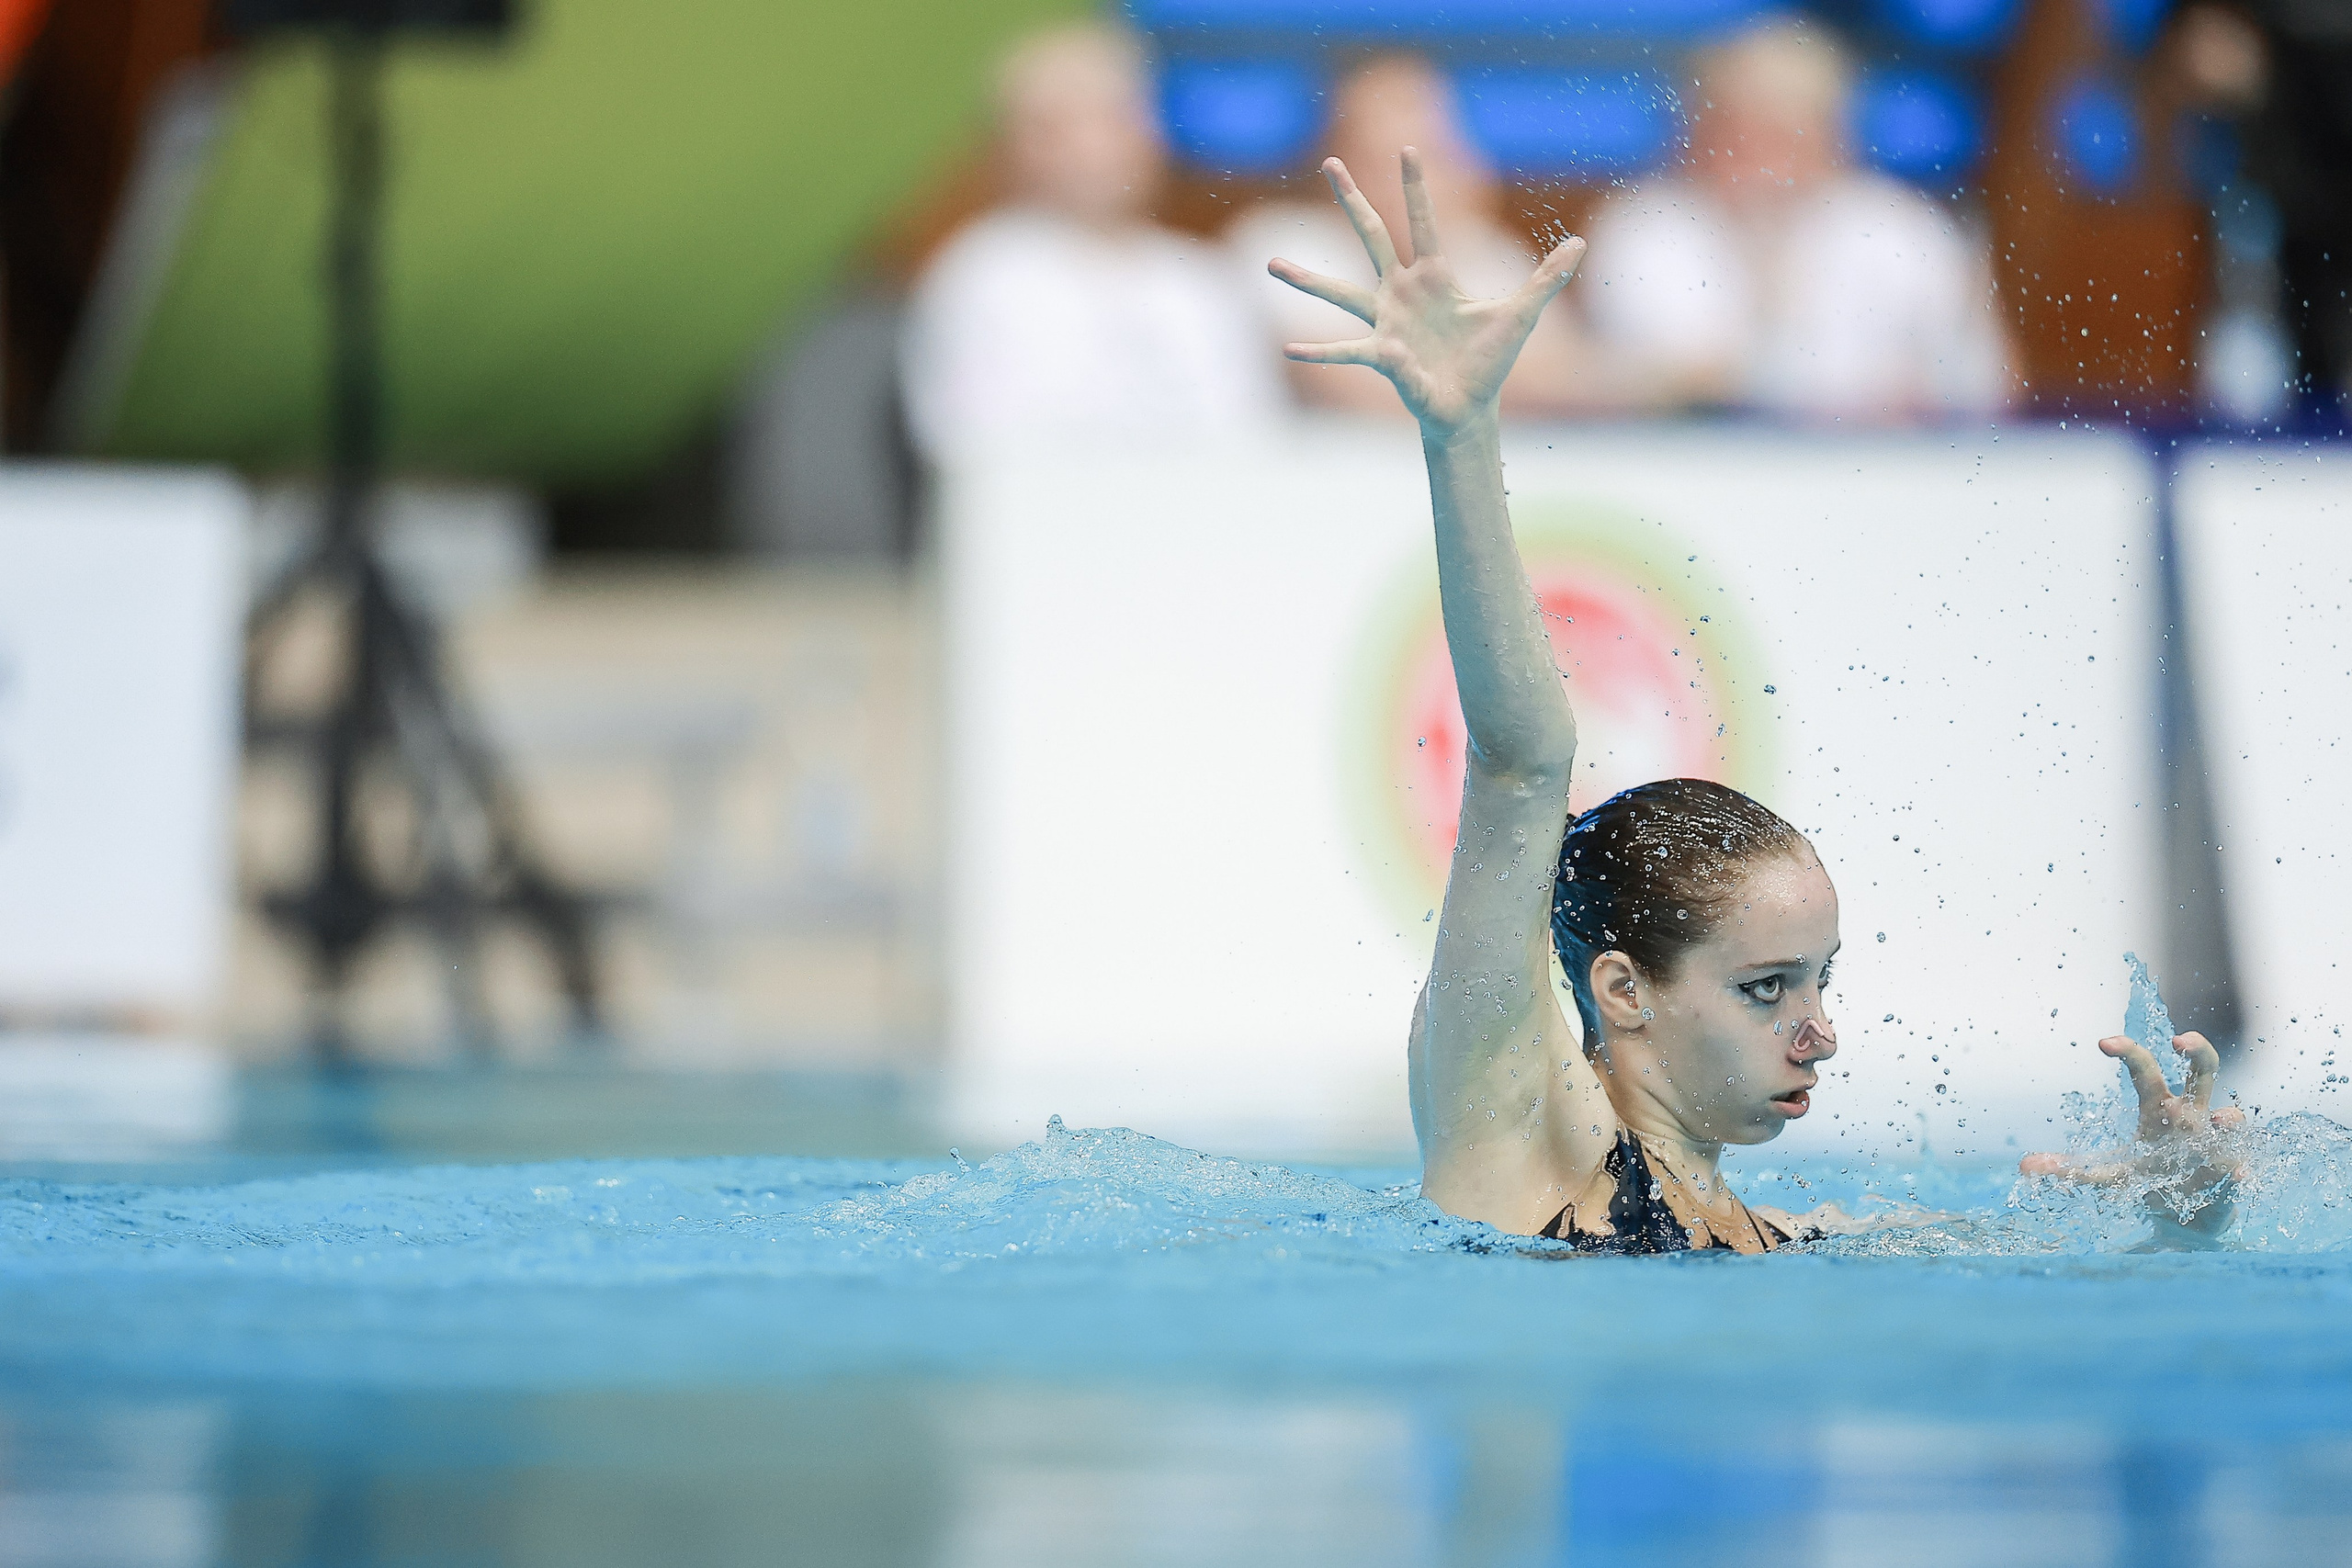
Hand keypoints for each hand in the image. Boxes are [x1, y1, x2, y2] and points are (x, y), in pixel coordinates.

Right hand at [1267, 150, 1585, 437]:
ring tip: (1271, 264)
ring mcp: (1384, 321)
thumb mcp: (1522, 315)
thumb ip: (1546, 278)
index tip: (1408, 146)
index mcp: (1434, 276)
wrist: (1468, 410)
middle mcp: (1401, 291)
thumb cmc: (1489, 363)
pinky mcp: (1380, 356)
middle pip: (1371, 235)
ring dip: (1306, 280)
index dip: (1416, 186)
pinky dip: (1319, 352)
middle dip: (1351, 198)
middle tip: (1329, 162)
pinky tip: (1289, 350)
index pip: (1423, 221)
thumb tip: (1581, 243)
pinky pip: (1346, 352)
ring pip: (1340, 293)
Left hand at [2020, 1031, 2246, 1243]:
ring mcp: (2216, 1142)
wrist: (2184, 1221)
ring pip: (2232, 1115)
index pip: (2146, 1068)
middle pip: (2203, 1069)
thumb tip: (2024, 1167)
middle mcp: (2192, 1116)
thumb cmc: (2148, 1180)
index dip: (2129, 1050)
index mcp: (2158, 1106)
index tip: (2104, 1043)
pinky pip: (2239, 1165)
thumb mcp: (2106, 1174)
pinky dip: (2237, 1169)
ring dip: (2228, 1116)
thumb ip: (2070, 1170)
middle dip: (2198, 1049)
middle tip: (2181, 1040)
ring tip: (2220, 1120)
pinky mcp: (2231, 1172)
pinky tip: (2235, 1173)